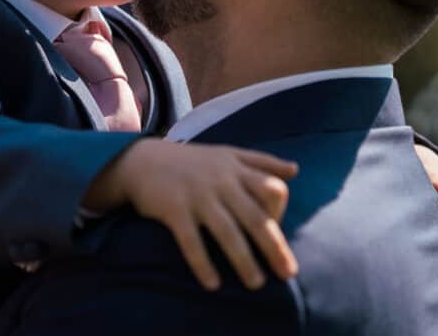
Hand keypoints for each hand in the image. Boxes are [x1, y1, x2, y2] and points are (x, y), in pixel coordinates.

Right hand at [83, 138, 298, 290]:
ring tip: (256, 283)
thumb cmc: (191, 162)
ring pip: (227, 232)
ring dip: (244, 260)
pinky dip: (202, 263)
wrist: (142, 160)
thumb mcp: (227, 154)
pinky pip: (191, 241)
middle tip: (288, 273)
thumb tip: (295, 170)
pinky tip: (213, 284)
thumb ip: (261, 161)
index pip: (273, 190)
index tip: (277, 229)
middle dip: (274, 246)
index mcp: (236, 168)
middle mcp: (220, 181)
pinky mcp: (173, 209)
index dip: (281, 212)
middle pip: (255, 216)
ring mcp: (197, 195)